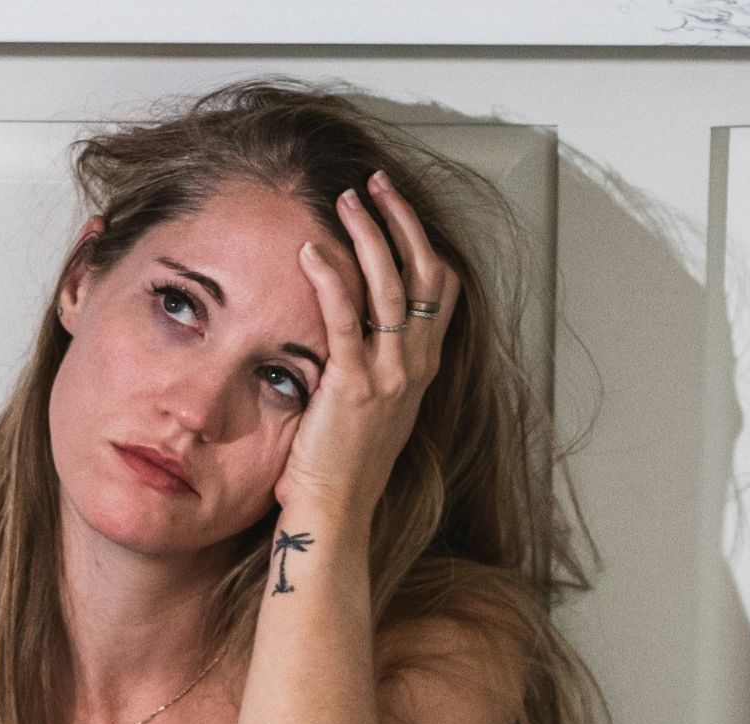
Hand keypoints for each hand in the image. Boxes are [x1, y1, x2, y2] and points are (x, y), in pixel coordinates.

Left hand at [274, 171, 460, 518]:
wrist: (334, 514)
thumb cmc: (339, 467)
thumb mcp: (368, 408)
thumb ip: (368, 366)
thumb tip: (347, 331)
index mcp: (421, 369)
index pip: (438, 289)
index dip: (421, 241)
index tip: (394, 207)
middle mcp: (414, 366)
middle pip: (422, 273)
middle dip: (400, 220)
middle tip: (374, 183)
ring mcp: (389, 376)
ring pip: (391, 286)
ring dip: (368, 235)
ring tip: (345, 199)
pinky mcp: (353, 386)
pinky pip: (346, 319)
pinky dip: (331, 277)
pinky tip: (311, 249)